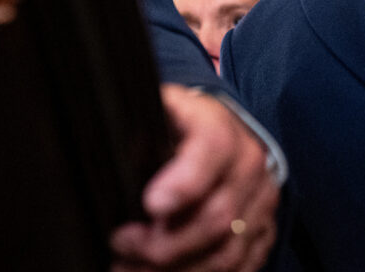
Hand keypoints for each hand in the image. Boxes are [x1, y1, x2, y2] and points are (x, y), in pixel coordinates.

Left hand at [109, 84, 277, 271]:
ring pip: (227, 251)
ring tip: (131, 269)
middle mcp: (247, 165)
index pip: (211, 149)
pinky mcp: (264, 230)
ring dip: (177, 269)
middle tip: (121, 245)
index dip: (184, 181)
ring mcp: (261, 202)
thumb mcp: (157, 107)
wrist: (225, 131)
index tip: (151, 205)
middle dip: (166, 242)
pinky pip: (239, 266)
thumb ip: (136, 124)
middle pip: (217, 216)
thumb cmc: (177, 122)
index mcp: (219, 126)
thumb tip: (101, 141)